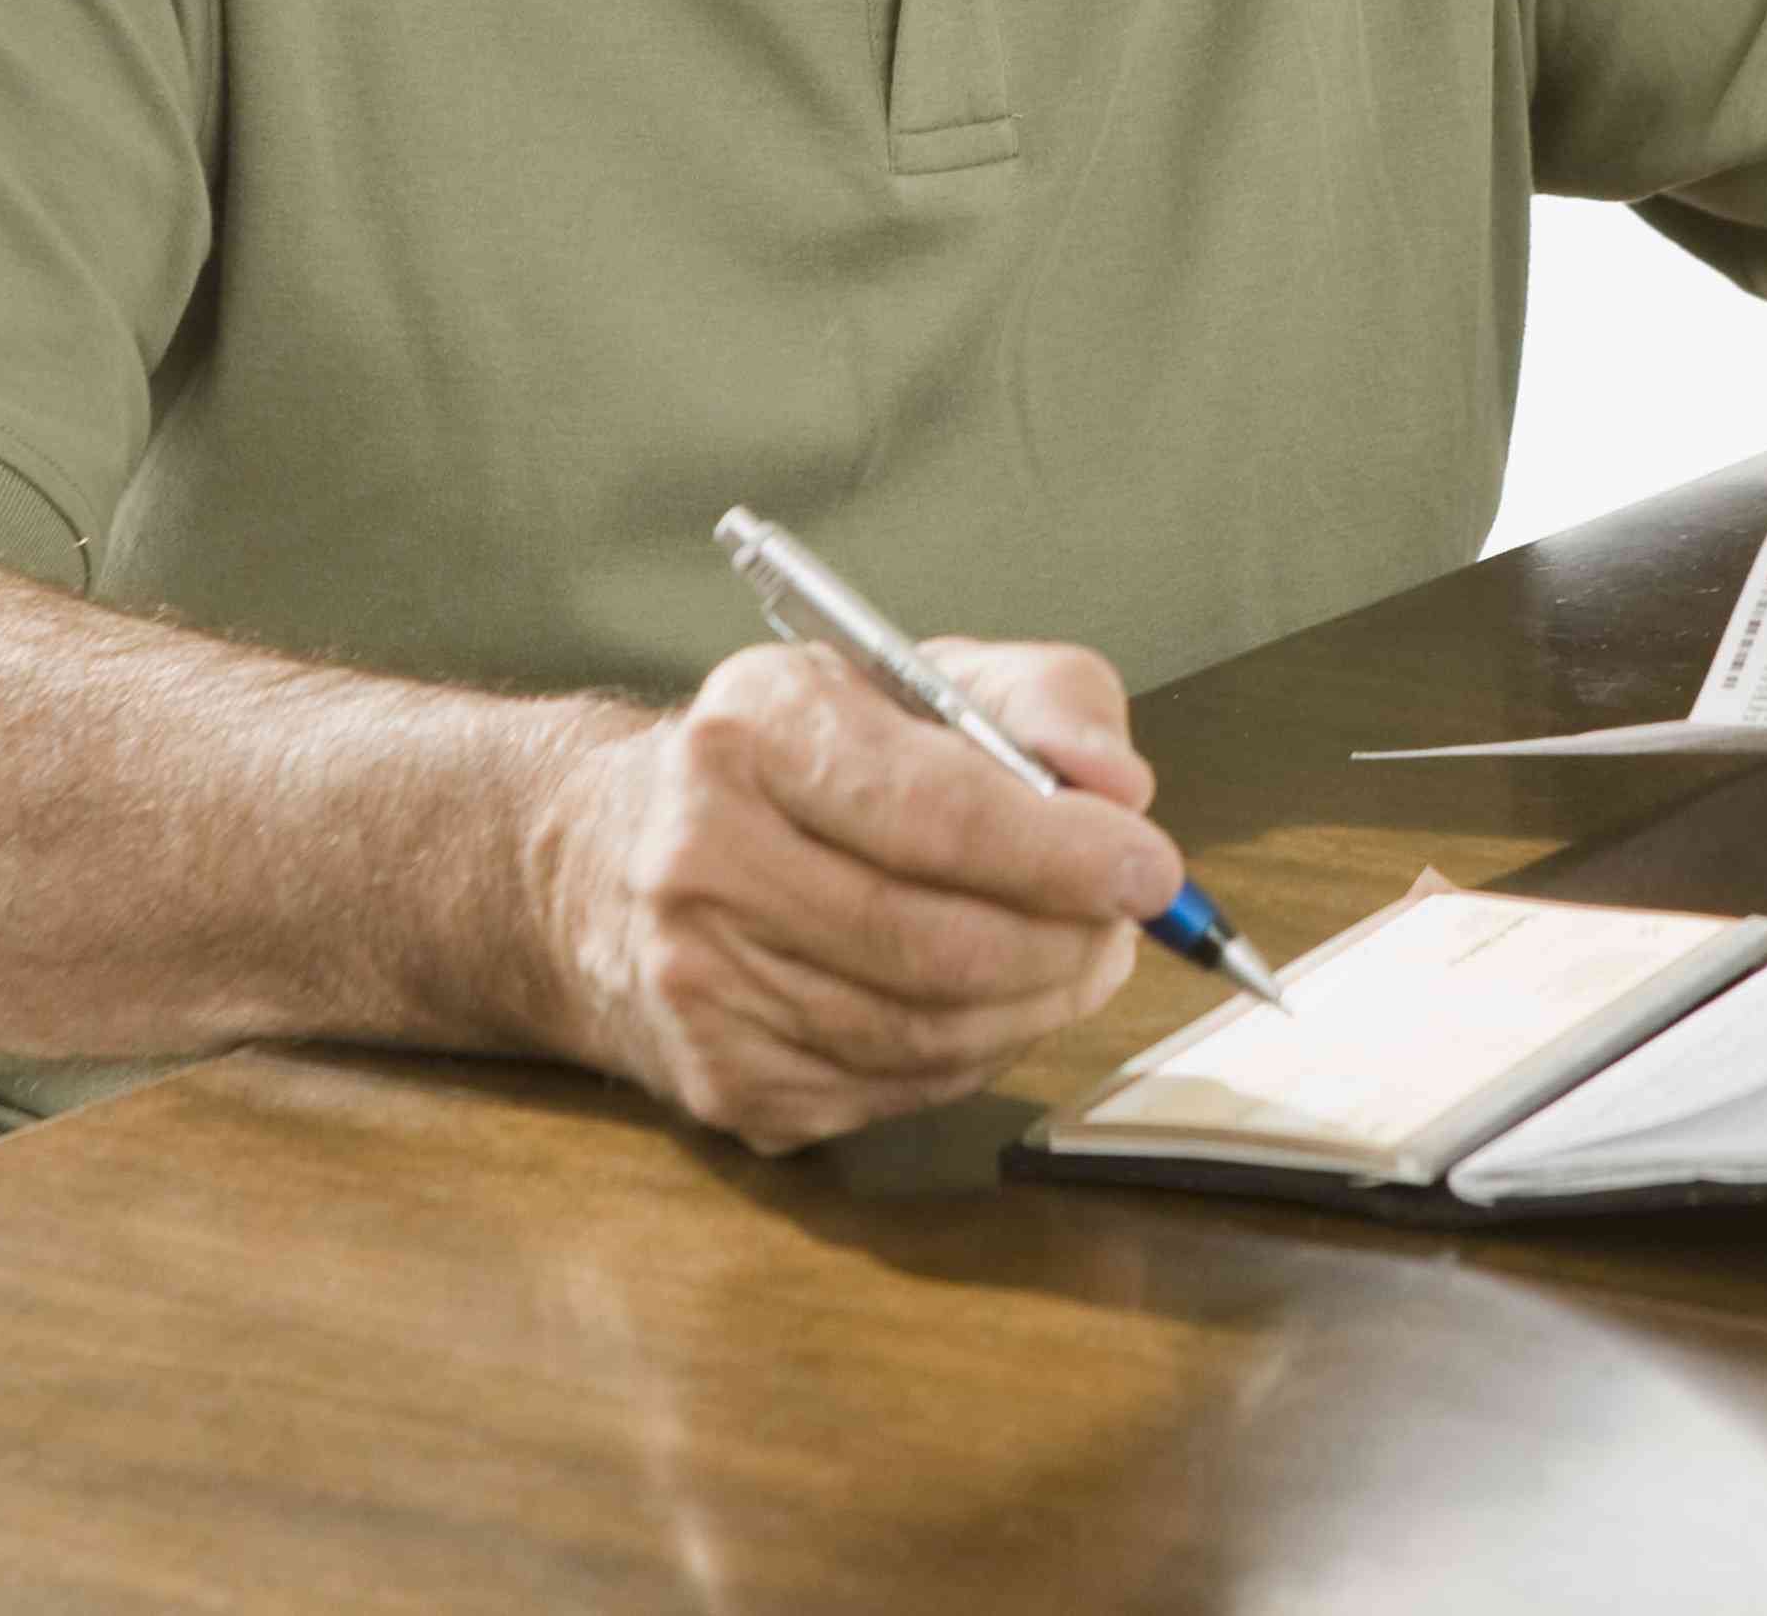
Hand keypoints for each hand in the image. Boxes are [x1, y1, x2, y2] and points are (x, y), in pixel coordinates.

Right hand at [539, 636, 1176, 1152]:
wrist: (617, 860)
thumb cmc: (799, 763)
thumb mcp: (916, 678)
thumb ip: (1043, 700)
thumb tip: (1120, 785)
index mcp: (753, 728)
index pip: (936, 810)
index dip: (1062, 850)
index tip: (1150, 867)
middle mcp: (700, 856)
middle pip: (939, 941)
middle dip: (1067, 941)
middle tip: (1123, 922)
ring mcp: (701, 982)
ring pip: (928, 1030)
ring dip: (1036, 1003)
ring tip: (1073, 956)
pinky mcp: (723, 1078)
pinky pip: (897, 1089)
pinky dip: (973, 1052)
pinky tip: (985, 1002)